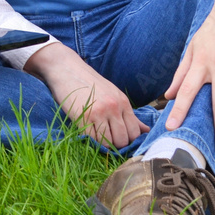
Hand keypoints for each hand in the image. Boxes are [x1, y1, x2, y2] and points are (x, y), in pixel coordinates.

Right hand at [25, 42, 147, 148]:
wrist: (67, 69)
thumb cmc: (90, 83)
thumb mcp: (113, 94)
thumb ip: (128, 114)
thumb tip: (146, 130)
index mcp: (123, 102)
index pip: (135, 132)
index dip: (129, 141)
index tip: (120, 141)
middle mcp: (113, 108)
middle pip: (122, 140)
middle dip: (116, 145)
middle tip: (107, 141)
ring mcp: (98, 112)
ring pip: (107, 142)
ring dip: (102, 144)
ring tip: (96, 136)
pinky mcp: (82, 117)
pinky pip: (91, 139)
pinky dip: (90, 140)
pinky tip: (87, 133)